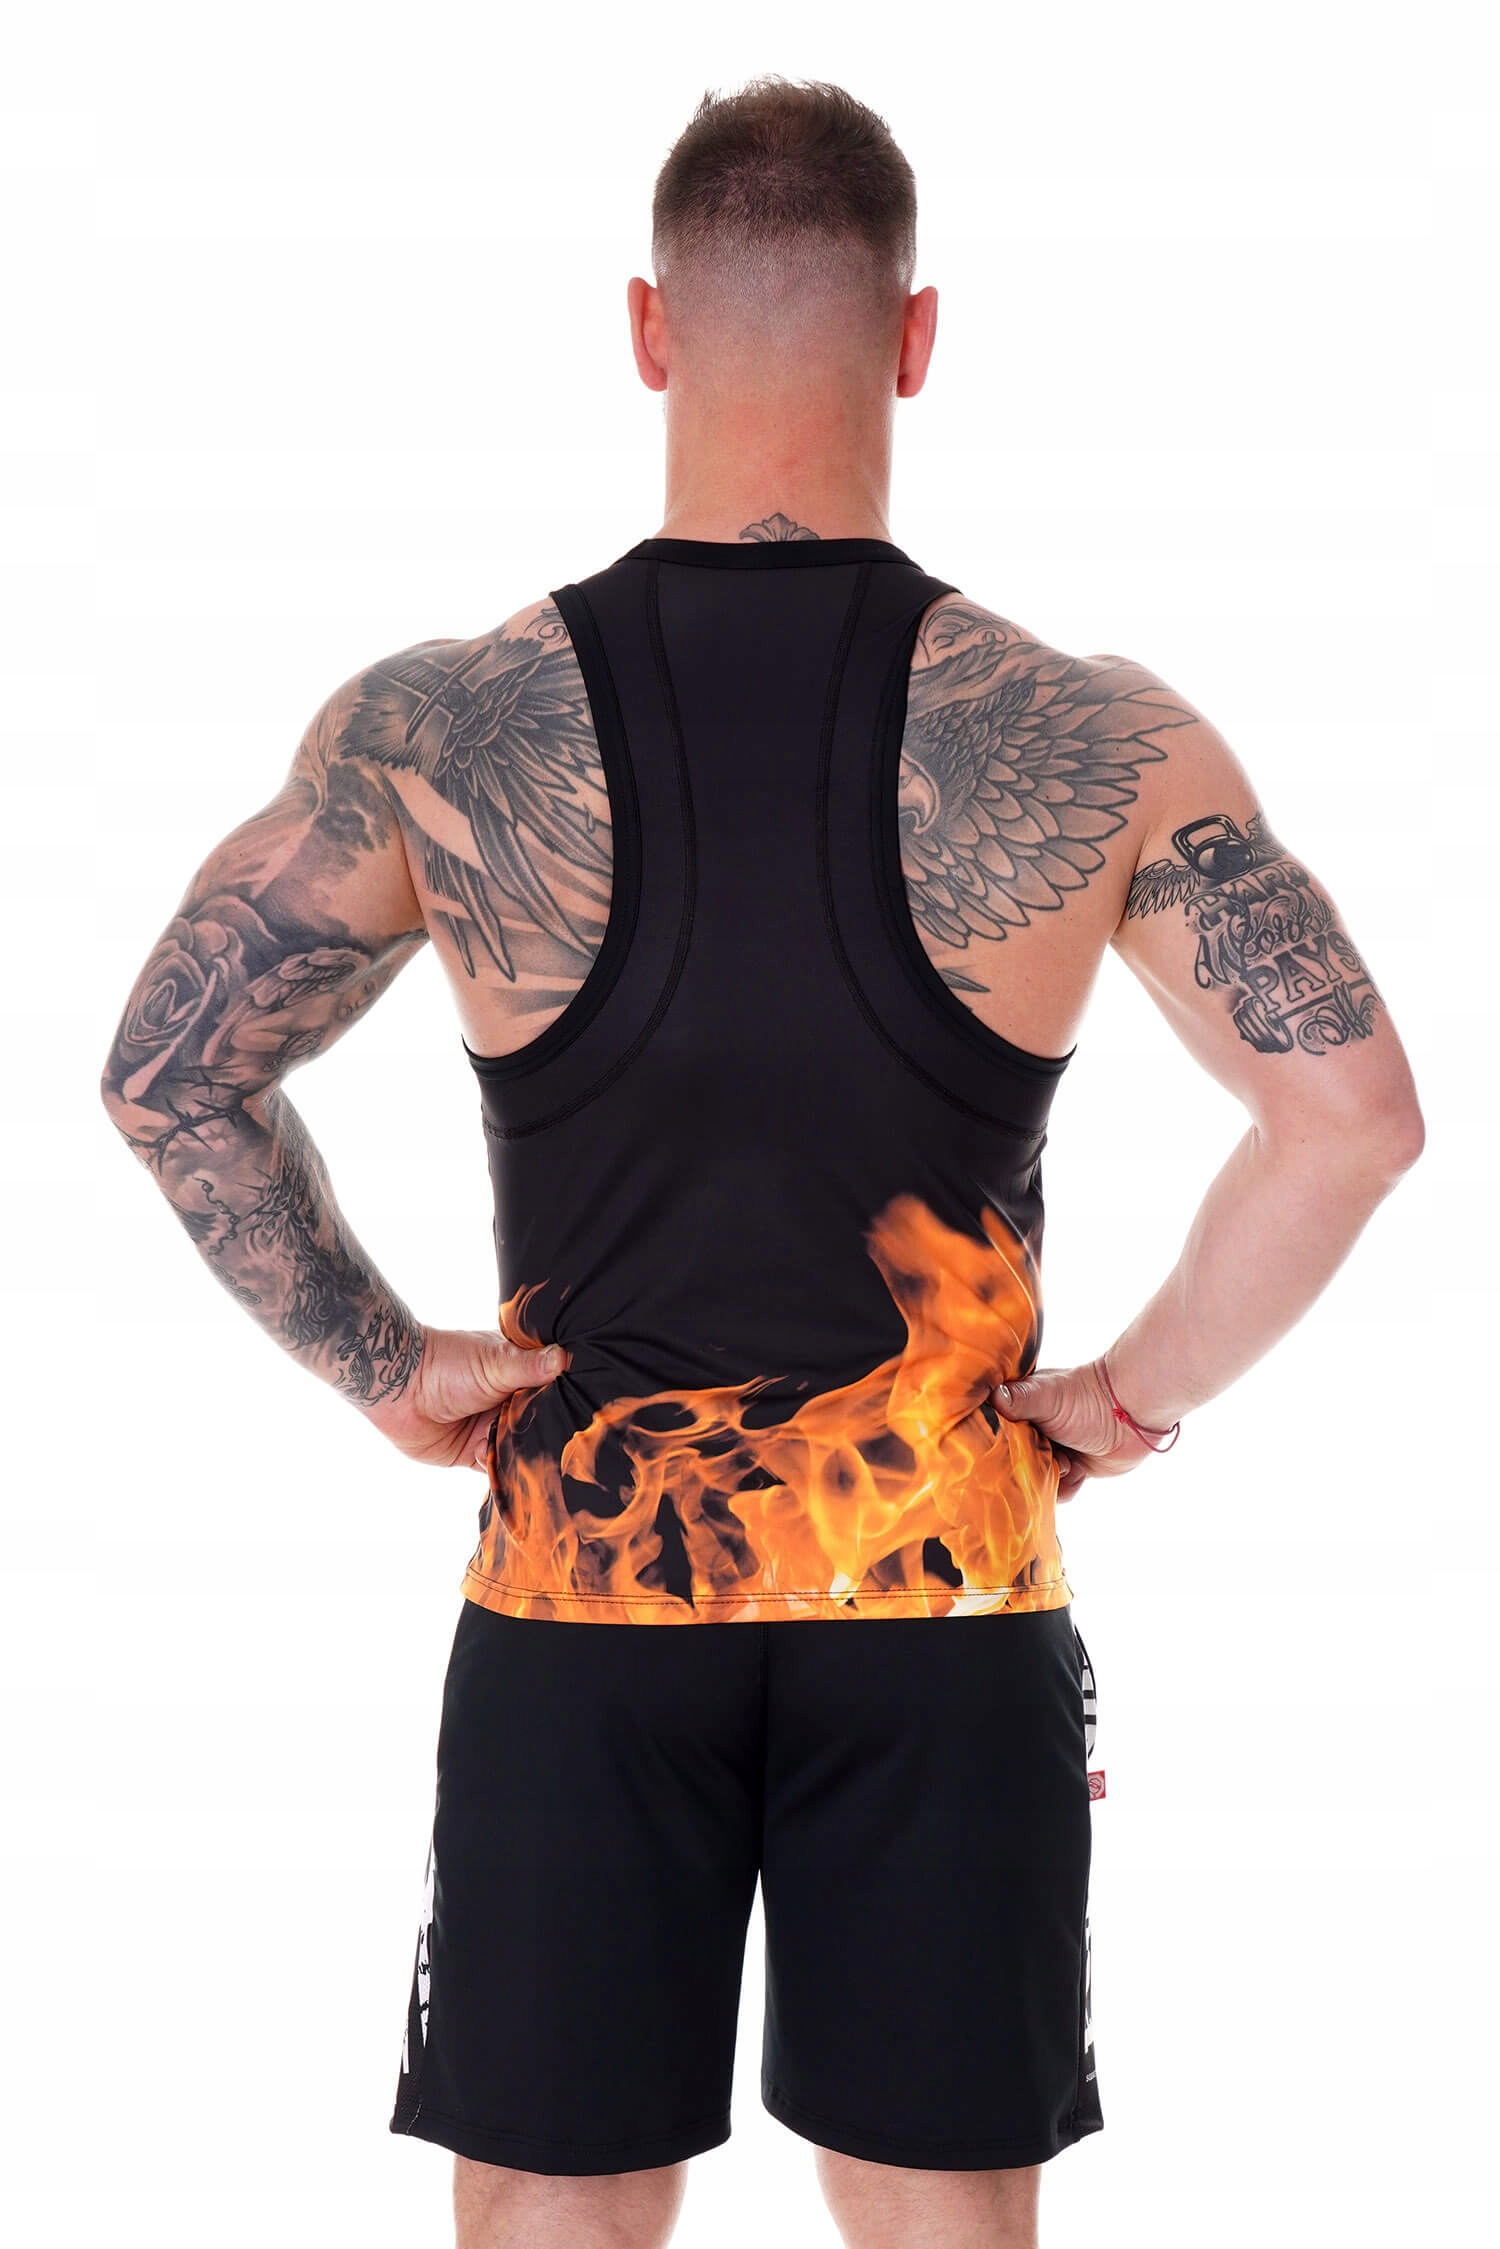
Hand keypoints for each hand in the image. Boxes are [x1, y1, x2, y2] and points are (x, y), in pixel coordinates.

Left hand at [360, 1324, 568, 1469]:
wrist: (398, 1390)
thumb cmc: (446, 1365)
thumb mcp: (495, 1363)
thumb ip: (530, 1366)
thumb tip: (566, 1356)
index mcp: (517, 1373)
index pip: (552, 1392)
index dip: (563, 1404)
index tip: (579, 1417)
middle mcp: (507, 1402)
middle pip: (537, 1425)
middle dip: (541, 1434)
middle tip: (556, 1445)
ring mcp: (489, 1428)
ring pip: (518, 1449)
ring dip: (519, 1454)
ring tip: (522, 1454)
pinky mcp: (472, 1453)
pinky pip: (495, 1467)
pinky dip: (500, 1470)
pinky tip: (499, 1465)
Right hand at [993, 1357, 1156, 1500]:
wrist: (1131, 1416)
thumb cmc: (1087, 1398)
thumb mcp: (1046, 1395)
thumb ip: (1018, 1398)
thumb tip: (991, 1396)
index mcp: (1020, 1409)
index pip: (994, 1432)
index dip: (996, 1444)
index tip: (1005, 1450)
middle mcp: (1032, 1431)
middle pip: (1011, 1460)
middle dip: (1026, 1466)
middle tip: (1045, 1457)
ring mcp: (1051, 1452)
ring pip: (1033, 1479)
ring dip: (1049, 1478)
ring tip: (1068, 1462)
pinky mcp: (1071, 1471)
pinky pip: (1056, 1492)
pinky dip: (1066, 1487)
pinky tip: (1079, 1471)